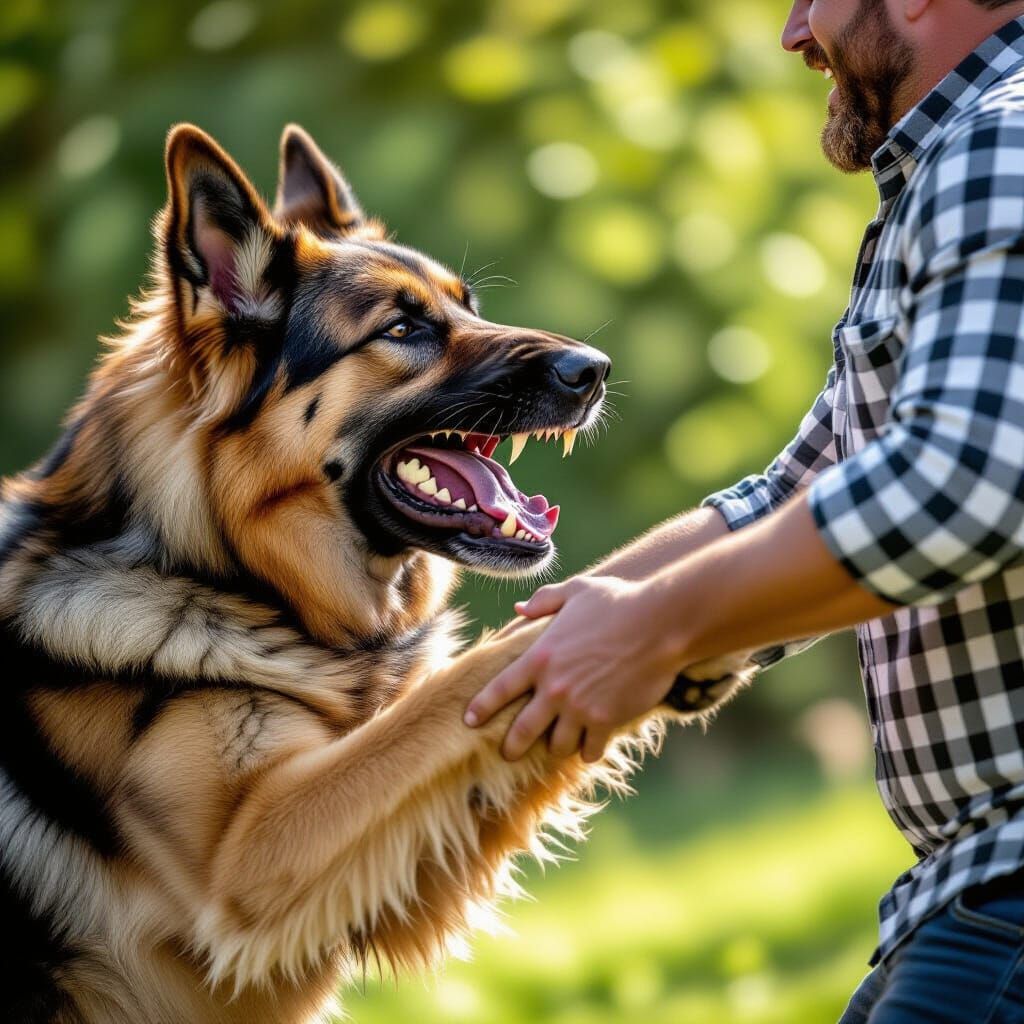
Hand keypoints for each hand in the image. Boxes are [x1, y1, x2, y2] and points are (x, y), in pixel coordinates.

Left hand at [464, 575, 682, 762]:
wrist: (660, 623)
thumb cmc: (618, 601)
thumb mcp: (576, 591)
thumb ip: (544, 601)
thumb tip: (518, 608)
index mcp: (539, 657)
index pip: (499, 690)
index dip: (481, 707)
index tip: (469, 719)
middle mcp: (554, 688)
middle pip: (521, 730)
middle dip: (511, 746)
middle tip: (507, 752)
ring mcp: (580, 708)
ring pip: (555, 745)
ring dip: (554, 746)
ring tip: (557, 744)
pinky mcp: (606, 722)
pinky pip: (588, 750)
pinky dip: (586, 751)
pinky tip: (588, 749)